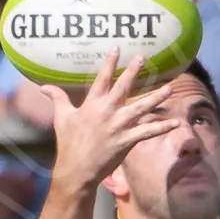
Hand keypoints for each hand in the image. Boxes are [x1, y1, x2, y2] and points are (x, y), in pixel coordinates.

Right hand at [41, 51, 180, 193]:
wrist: (77, 170)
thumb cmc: (69, 143)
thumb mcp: (61, 118)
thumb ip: (57, 98)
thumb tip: (43, 86)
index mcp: (92, 104)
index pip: (102, 78)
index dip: (109, 62)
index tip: (116, 47)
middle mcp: (108, 111)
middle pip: (123, 87)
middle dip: (134, 71)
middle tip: (143, 57)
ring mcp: (119, 126)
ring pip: (142, 108)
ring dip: (157, 97)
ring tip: (170, 88)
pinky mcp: (128, 140)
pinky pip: (148, 131)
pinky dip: (162, 127)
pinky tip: (176, 123)